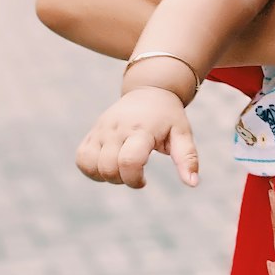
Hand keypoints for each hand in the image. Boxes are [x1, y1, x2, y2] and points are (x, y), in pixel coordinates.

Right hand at [75, 87, 198, 188]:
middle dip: (122, 180)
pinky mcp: (93, 132)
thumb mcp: (183, 133)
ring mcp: (102, 129)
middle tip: (136, 172)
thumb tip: (193, 183)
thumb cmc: (168, 117)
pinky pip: (81, 158)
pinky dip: (91, 169)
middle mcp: (118, 128)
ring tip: (122, 168)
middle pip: (108, 168)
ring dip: (106, 176)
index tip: (144, 180)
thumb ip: (187, 158)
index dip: (134, 180)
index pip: (129, 161)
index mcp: (141, 129)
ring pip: (91, 165)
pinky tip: (108, 165)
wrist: (150, 91)